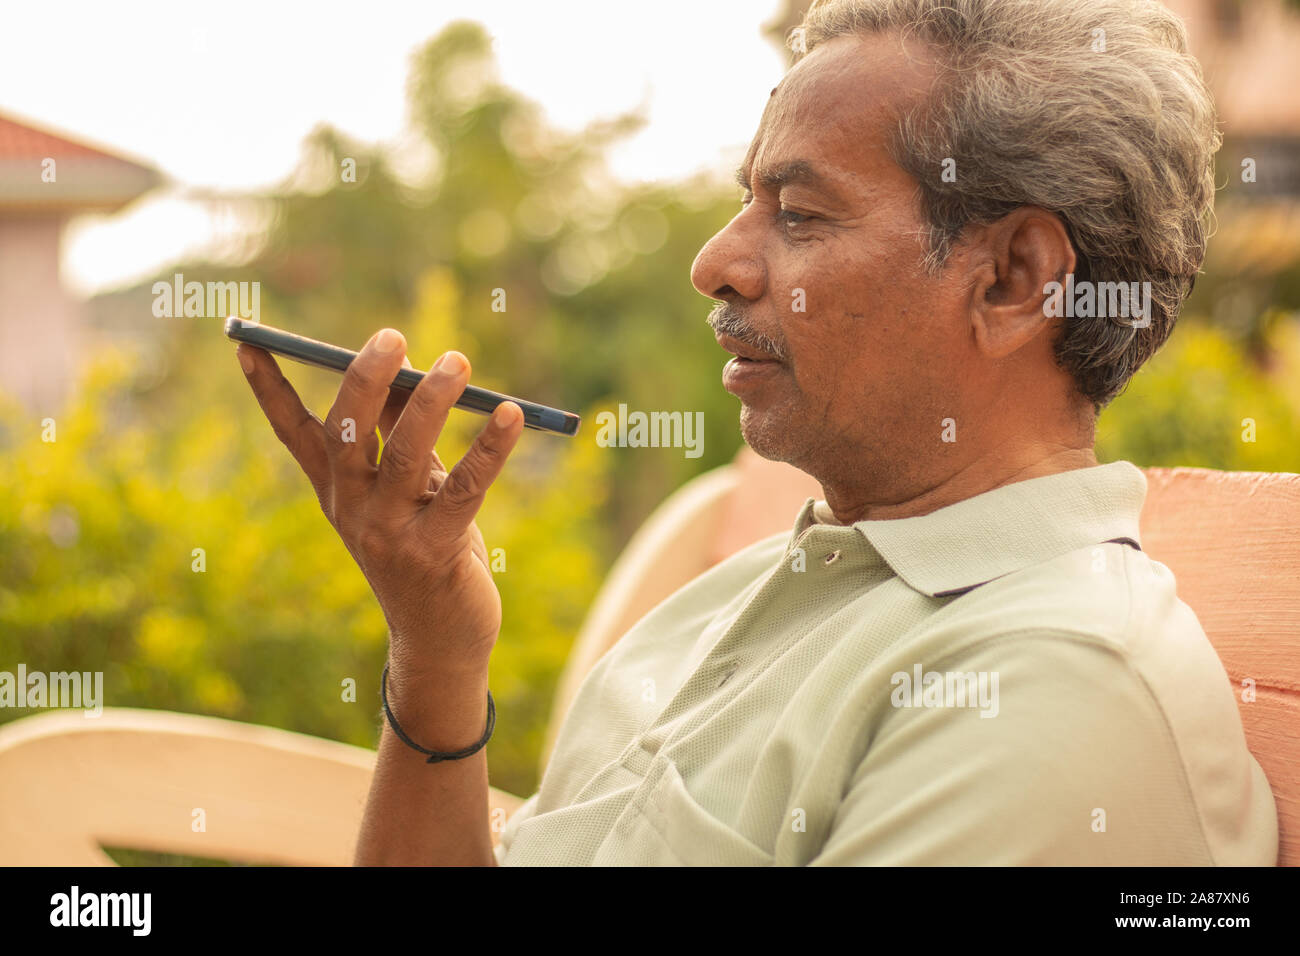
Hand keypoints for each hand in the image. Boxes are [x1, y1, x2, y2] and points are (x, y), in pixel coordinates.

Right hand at [236, 329, 524, 677]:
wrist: (440, 642)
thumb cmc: (427, 552)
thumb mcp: (408, 490)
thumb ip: (402, 433)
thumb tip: (411, 368)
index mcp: (337, 491)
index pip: (293, 432)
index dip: (268, 388)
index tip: (247, 341)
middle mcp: (352, 509)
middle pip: (345, 431)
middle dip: (365, 378)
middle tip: (392, 336)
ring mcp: (388, 533)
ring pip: (403, 453)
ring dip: (431, 401)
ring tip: (458, 361)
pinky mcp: (435, 551)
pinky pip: (464, 488)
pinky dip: (490, 448)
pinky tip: (510, 415)